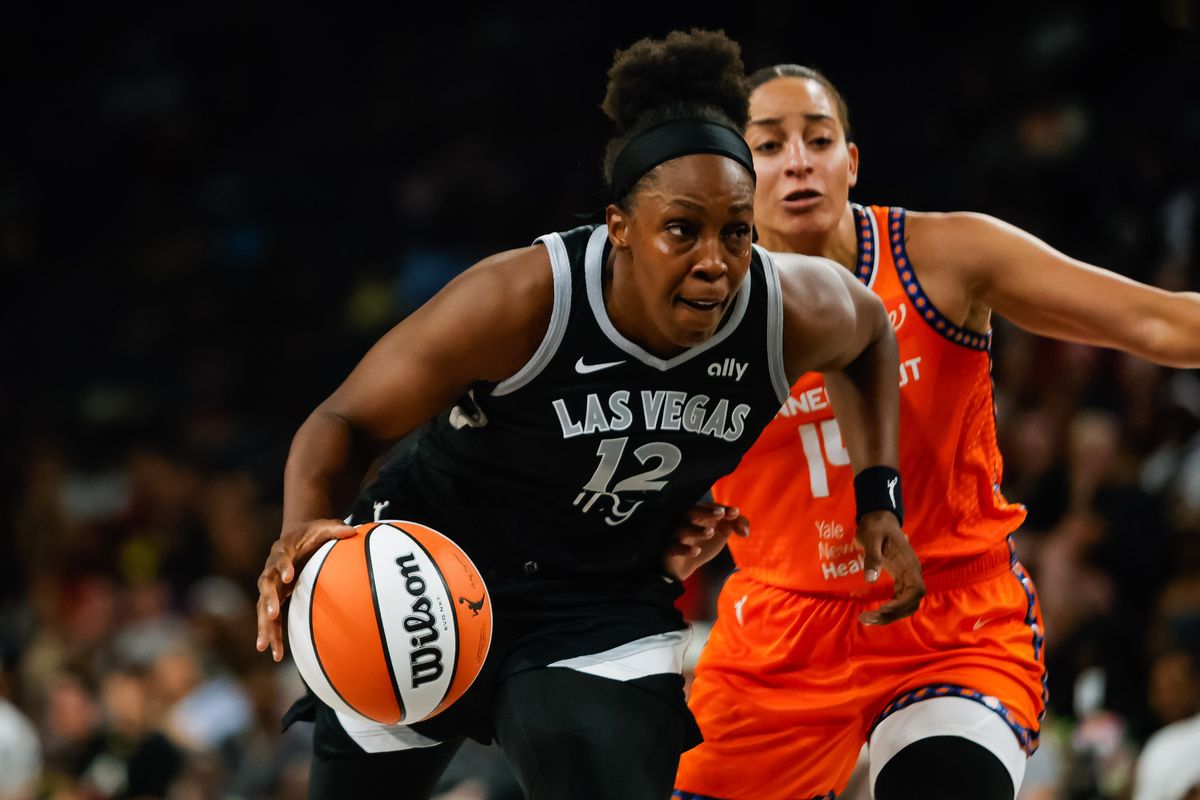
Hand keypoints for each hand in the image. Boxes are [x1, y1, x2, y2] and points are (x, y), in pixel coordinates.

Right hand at [256, 519, 356, 660]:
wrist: (295, 537)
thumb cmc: (311, 533)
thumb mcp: (323, 526)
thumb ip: (335, 529)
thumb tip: (353, 531)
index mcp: (283, 550)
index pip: (280, 558)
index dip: (283, 566)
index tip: (288, 576)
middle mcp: (271, 569)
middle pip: (265, 585)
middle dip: (268, 600)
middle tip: (272, 614)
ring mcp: (271, 586)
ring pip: (262, 607)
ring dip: (264, 626)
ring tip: (264, 646)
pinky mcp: (274, 598)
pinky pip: (270, 618)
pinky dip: (272, 634)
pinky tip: (275, 654)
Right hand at [663, 503, 749, 581]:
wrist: (684, 566)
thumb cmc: (702, 543)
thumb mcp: (722, 533)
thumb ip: (736, 526)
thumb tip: (746, 531)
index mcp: (699, 515)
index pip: (709, 507)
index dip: (722, 509)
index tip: (736, 512)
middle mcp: (686, 522)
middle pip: (693, 511)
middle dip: (707, 512)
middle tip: (721, 514)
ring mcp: (677, 535)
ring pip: (683, 528)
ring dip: (697, 530)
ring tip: (710, 532)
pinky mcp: (669, 550)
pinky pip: (674, 547)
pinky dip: (685, 549)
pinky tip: (696, 551)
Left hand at [854, 510, 924, 624]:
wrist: (879, 520)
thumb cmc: (876, 528)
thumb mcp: (871, 538)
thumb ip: (872, 558)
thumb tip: (870, 580)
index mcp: (908, 564)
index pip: (916, 590)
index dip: (902, 603)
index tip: (883, 609)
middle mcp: (912, 573)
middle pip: (912, 602)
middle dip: (892, 614)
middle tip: (868, 618)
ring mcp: (908, 577)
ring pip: (906, 604)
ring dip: (890, 615)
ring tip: (867, 619)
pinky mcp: (901, 580)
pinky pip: (900, 600)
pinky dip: (889, 610)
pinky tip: (874, 613)